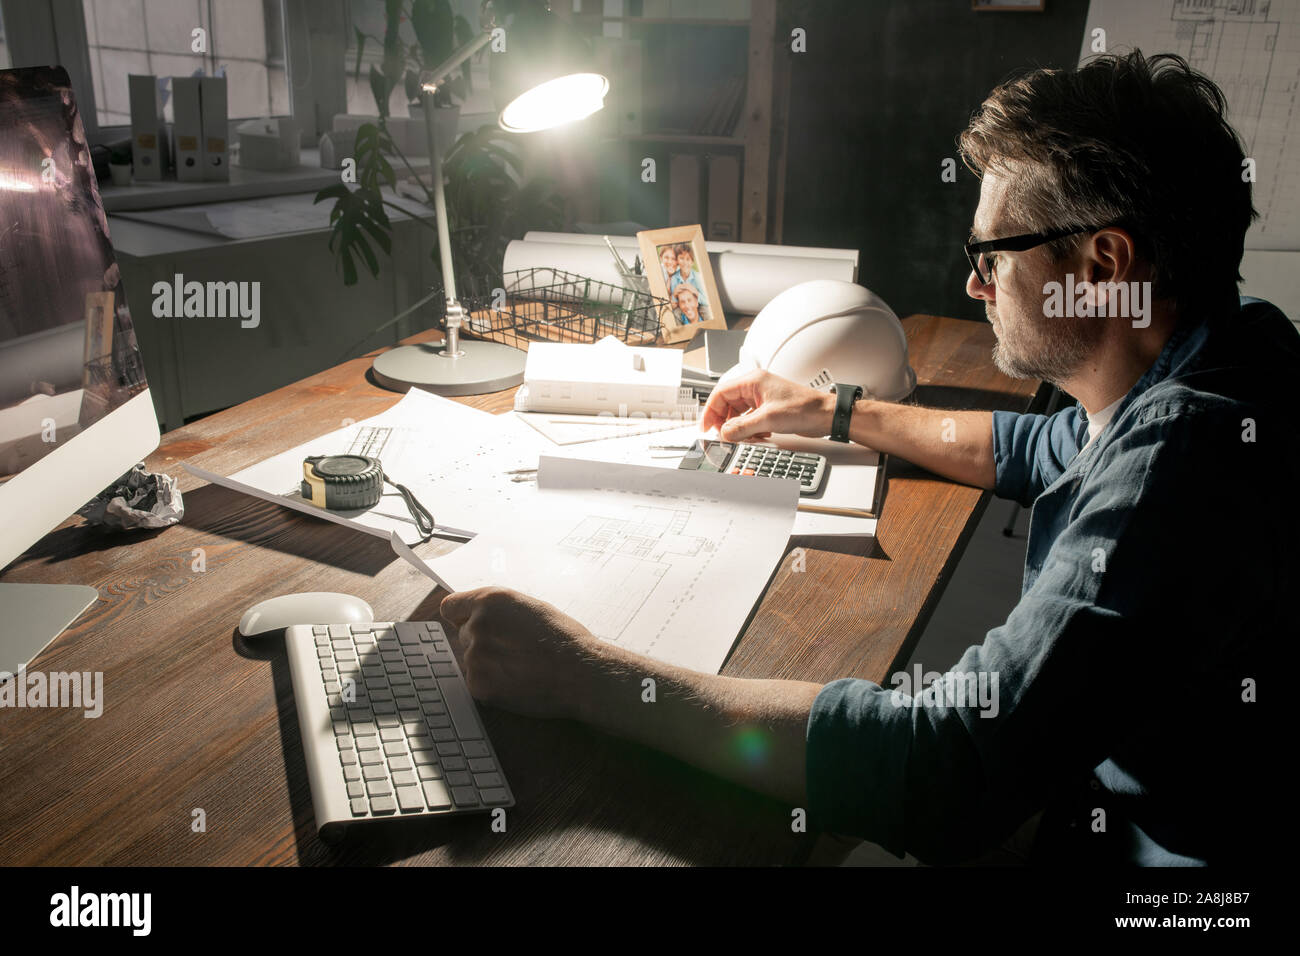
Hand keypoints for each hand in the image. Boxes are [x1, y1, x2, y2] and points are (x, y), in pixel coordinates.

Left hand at [439, 586, 602, 720]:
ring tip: (521, 666)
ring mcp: (475, 656)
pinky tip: (518, 682)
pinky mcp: (479, 685)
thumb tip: (479, 616)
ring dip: (489, 665)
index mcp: (490, 600)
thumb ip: (499, 610)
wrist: (579, 672)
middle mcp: (477, 625)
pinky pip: (477, 683)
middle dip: (482, 642)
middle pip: (463, 635)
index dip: (460, 617)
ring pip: (472, 660)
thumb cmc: (564, 638)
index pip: (450, 607)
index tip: (468, 623)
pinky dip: (493, 685)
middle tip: (512, 650)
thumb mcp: (530, 608)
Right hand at [700, 369, 835, 441]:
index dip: (710, 410)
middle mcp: (755, 387)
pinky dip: (749, 430)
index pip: (721, 393)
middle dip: (724, 422)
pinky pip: (749, 419)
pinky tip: (757, 436)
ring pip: (738, 414)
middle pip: (727, 404)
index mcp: (753, 381)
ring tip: (743, 438)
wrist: (825, 415)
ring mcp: (761, 398)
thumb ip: (742, 427)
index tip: (706, 426)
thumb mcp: (768, 419)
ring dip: (738, 428)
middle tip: (723, 436)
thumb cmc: (804, 408)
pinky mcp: (768, 409)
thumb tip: (724, 433)